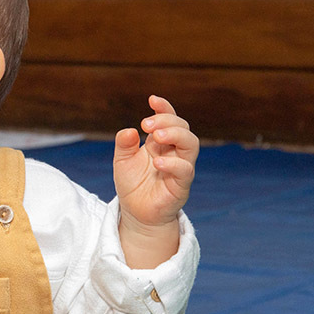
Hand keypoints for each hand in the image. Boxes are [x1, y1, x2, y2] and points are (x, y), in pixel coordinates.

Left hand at [112, 96, 198, 261]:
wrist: (136, 213)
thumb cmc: (132, 185)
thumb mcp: (122, 161)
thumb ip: (124, 145)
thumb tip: (130, 130)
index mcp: (160, 143)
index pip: (169, 120)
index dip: (164, 108)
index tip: (152, 99)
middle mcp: (174, 152)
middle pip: (183, 128)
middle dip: (167, 120)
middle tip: (147, 124)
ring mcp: (180, 167)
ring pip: (191, 144)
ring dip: (175, 135)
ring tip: (156, 135)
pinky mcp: (181, 185)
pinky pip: (186, 170)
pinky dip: (173, 163)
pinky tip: (157, 161)